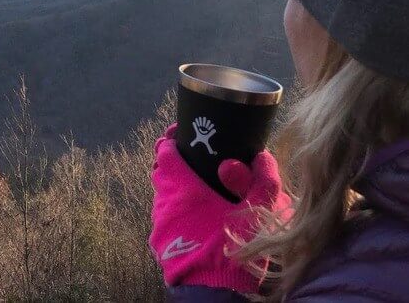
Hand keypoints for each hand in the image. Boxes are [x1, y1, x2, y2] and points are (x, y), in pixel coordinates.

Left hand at [149, 124, 290, 292]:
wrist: (213, 293)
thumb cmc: (234, 249)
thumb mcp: (257, 212)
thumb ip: (262, 180)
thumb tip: (262, 156)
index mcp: (182, 187)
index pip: (164, 151)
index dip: (172, 140)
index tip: (182, 135)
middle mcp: (164, 201)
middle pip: (160, 171)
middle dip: (173, 162)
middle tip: (194, 160)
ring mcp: (159, 222)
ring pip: (161, 194)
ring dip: (175, 188)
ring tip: (198, 189)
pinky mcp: (160, 241)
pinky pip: (164, 216)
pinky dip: (175, 210)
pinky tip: (195, 216)